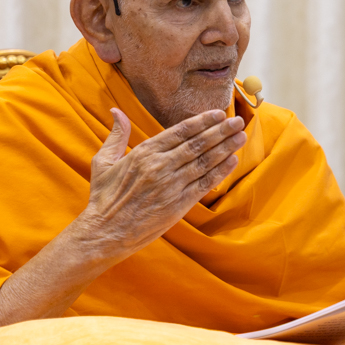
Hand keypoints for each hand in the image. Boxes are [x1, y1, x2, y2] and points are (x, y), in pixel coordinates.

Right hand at [73, 107, 245, 257]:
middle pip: (198, 143)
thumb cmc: (104, 198)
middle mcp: (160, 166)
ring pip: (204, 161)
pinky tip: (232, 161)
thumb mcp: (104, 162)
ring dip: (225, 148)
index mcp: (144, 152)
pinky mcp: (178, 204)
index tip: (219, 113)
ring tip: (241, 137)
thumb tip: (116, 111)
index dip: (203, 121)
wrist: (105, 233)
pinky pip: (204, 184)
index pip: (180, 131)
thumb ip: (116, 136)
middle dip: (220, 131)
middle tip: (238, 121)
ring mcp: (171, 185)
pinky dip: (220, 172)